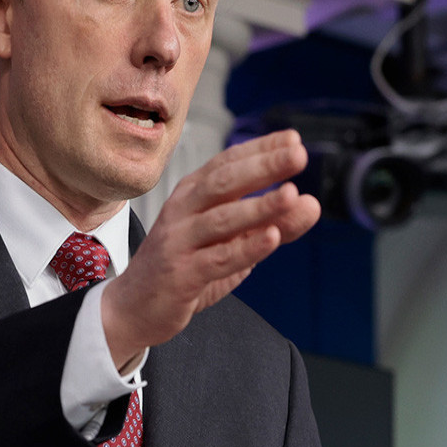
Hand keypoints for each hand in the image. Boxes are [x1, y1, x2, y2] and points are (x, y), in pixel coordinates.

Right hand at [101, 129, 320, 368]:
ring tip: (290, 194)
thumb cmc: (184, 267)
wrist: (134, 307)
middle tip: (297, 156)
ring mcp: (179, 242)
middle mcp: (183, 211)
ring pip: (221, 219)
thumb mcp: (231, 240)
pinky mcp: (181, 275)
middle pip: (223, 182)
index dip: (260, 149)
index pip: (228, 162)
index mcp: (192, 194)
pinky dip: (246, 247)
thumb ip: (272, 223)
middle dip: (262, 167)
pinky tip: (271, 238)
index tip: (293, 139)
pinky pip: (217, 258)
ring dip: (258, 206)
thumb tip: (312, 204)